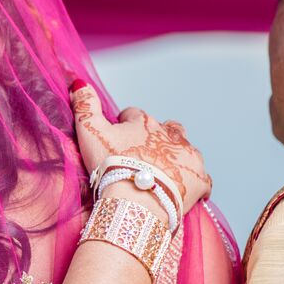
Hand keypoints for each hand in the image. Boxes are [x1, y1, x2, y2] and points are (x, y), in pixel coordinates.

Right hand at [70, 89, 211, 214]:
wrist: (137, 201)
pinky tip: (187, 189)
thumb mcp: (89, 133)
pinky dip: (195, 182)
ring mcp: (187, 156)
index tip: (118, 136)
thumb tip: (79, 82)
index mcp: (144, 122)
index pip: (134, 115)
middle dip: (158, 136)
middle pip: (167, 128)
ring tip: (164, 173)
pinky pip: (203, 179)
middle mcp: (170, 134)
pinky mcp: (199, 180)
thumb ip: (85, 106)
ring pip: (185, 149)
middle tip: (143, 155)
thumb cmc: (111, 166)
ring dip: (177, 156)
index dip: (125, 124)